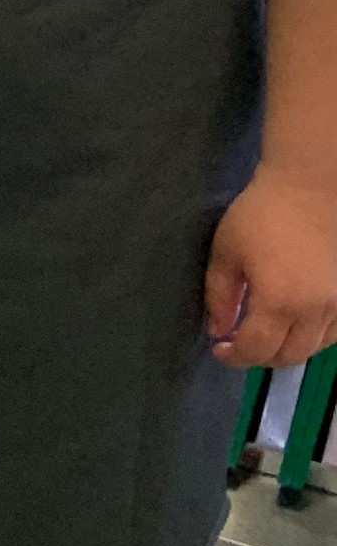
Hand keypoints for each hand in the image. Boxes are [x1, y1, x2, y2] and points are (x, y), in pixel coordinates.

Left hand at [206, 170, 336, 369]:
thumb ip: (220, 297)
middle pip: (290, 356)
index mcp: (280, 302)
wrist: (311, 188)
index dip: (235, 357)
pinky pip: (336, 332)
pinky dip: (314, 336)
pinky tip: (297, 323)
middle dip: (260, 357)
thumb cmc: (262, 215)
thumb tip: (219, 330)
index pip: (257, 349)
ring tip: (267, 334)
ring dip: (289, 349)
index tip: (220, 348)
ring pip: (316, 347)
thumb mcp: (226, 254)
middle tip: (240, 344)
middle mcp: (315, 311)